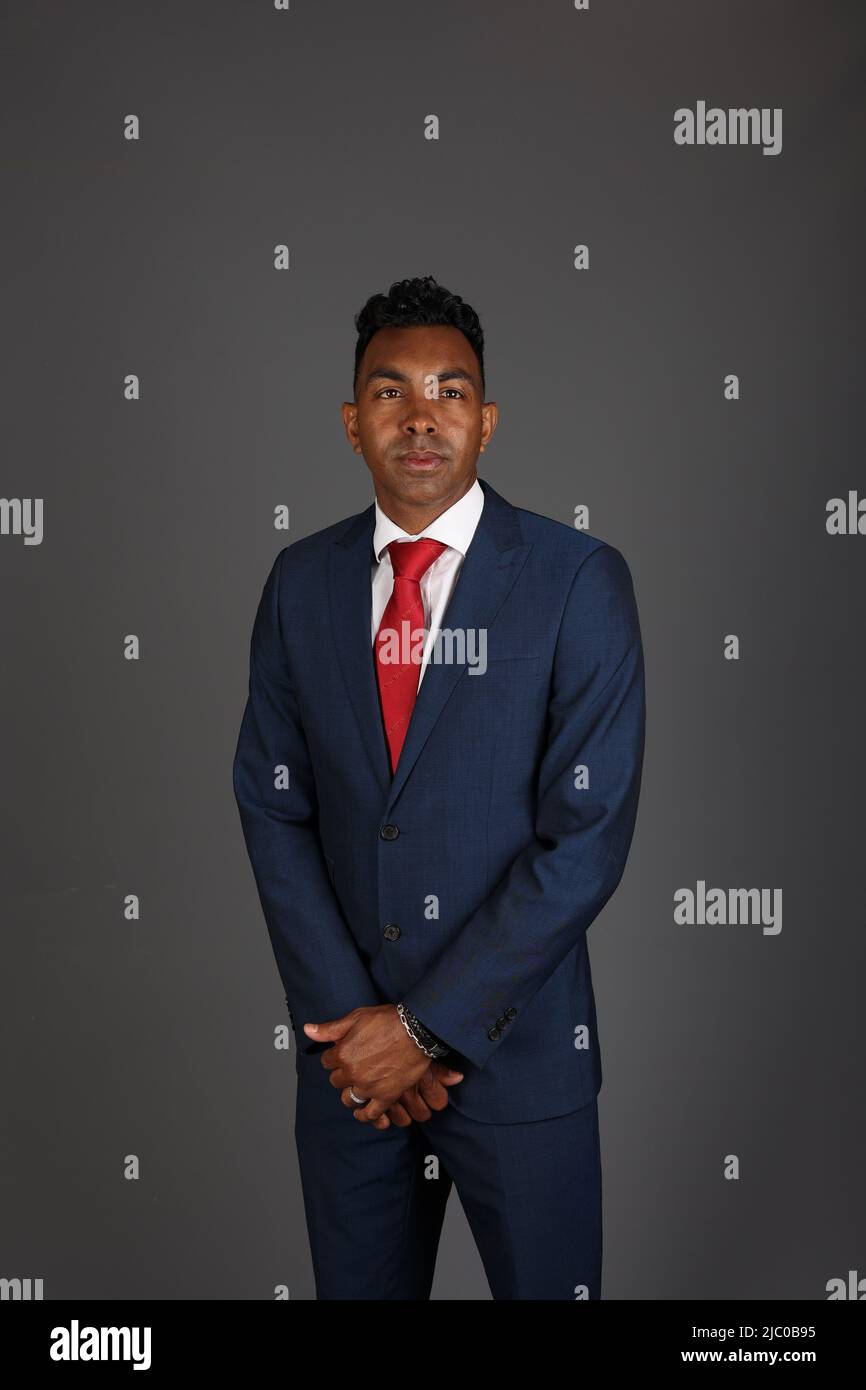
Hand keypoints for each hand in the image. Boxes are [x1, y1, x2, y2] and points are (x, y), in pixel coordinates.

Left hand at [303, 1005, 463, 1125]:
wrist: (417, 1031)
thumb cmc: (389, 1020)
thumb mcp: (357, 1017)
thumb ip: (330, 1028)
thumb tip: (308, 1030)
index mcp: (343, 1053)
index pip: (327, 1061)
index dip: (335, 1056)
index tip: (343, 1052)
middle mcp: (352, 1073)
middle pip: (336, 1080)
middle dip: (342, 1073)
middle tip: (354, 1065)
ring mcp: (369, 1087)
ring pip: (349, 1098)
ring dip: (350, 1092)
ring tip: (357, 1086)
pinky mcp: (386, 1096)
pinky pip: (370, 1114)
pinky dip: (364, 1116)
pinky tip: (361, 1113)